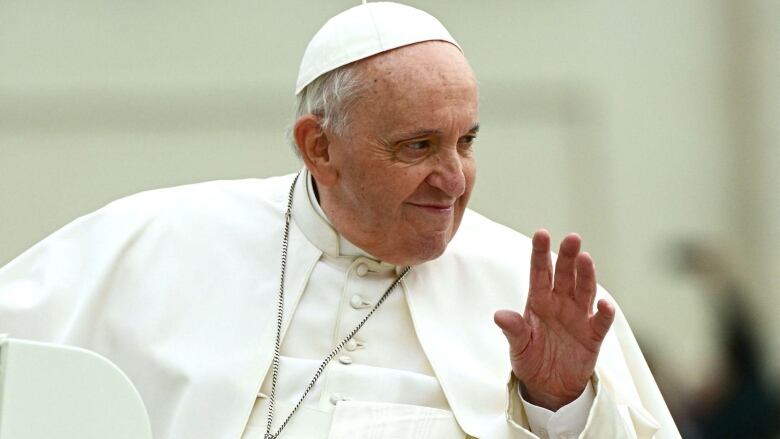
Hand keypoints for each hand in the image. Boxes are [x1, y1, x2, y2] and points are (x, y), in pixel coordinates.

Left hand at [494, 230, 614, 410]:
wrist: (548, 387)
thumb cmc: (530, 360)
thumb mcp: (518, 346)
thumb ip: (513, 330)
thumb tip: (499, 315)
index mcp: (539, 301)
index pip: (540, 272)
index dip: (540, 253)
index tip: (542, 233)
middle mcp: (560, 303)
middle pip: (565, 275)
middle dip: (568, 256)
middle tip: (572, 238)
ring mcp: (578, 317)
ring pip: (584, 290)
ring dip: (586, 275)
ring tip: (586, 259)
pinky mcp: (593, 336)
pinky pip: (600, 321)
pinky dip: (604, 312)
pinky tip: (604, 303)